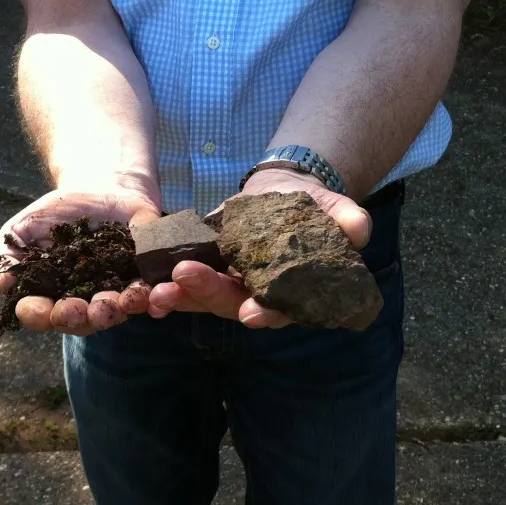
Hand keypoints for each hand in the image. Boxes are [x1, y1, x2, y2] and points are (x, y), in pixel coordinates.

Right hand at [0, 188, 161, 335]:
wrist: (101, 187)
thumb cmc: (57, 212)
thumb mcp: (24, 228)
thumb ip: (8, 256)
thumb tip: (4, 283)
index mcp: (50, 295)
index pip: (40, 314)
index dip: (38, 315)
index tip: (40, 308)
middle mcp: (82, 302)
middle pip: (79, 321)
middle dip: (78, 317)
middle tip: (79, 308)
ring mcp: (114, 294)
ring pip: (114, 312)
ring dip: (114, 311)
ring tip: (115, 301)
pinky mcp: (143, 280)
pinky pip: (149, 296)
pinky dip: (151, 300)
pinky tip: (149, 295)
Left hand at [146, 169, 371, 328]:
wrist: (284, 192)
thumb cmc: (316, 207)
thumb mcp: (336, 208)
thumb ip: (347, 221)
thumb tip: (358, 229)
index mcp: (293, 293)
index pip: (281, 309)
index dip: (266, 312)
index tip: (250, 313)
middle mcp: (258, 297)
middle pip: (232, 304)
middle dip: (207, 295)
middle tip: (184, 278)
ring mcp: (229, 285)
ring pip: (203, 298)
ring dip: (179, 297)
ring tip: (156, 292)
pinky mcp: (207, 268)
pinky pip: (184, 283)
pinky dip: (166, 287)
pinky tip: (147, 290)